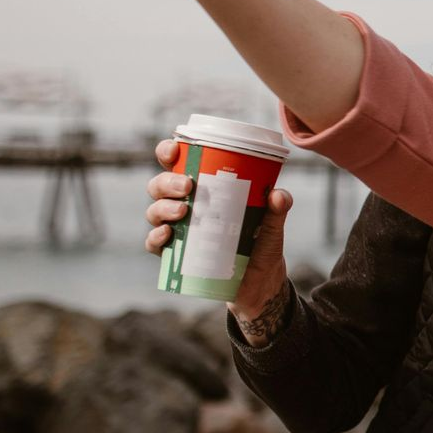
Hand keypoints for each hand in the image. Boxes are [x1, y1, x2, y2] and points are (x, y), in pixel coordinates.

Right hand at [144, 139, 292, 344]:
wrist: (260, 284)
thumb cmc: (262, 245)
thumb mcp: (272, 225)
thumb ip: (277, 210)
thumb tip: (278, 194)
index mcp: (205, 190)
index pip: (178, 164)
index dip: (168, 152)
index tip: (174, 149)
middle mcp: (186, 205)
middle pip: (159, 186)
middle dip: (167, 181)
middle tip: (188, 186)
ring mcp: (178, 230)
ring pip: (154, 211)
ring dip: (163, 207)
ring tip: (183, 210)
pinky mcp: (176, 255)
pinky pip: (154, 244)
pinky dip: (155, 238)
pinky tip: (167, 234)